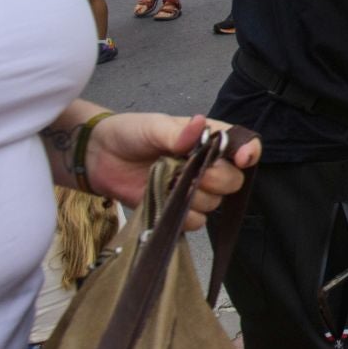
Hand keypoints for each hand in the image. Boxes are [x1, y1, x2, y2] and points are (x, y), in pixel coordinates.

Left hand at [85, 113, 262, 229]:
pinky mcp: (178, 210)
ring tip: (169, 182)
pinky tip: (165, 200)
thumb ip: (177, 132)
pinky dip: (182, 215)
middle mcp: (208, 165)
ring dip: (194, 197)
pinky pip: (195, 222)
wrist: (99, 157)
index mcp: (210, 139)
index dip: (249, 152)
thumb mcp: (153, 126)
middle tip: (187, 169)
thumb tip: (199, 126)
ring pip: (215, 203)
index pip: (244, 145)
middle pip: (234, 180)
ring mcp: (194, 189)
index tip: (241, 159)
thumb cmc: (130, 134)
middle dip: (215, 178)